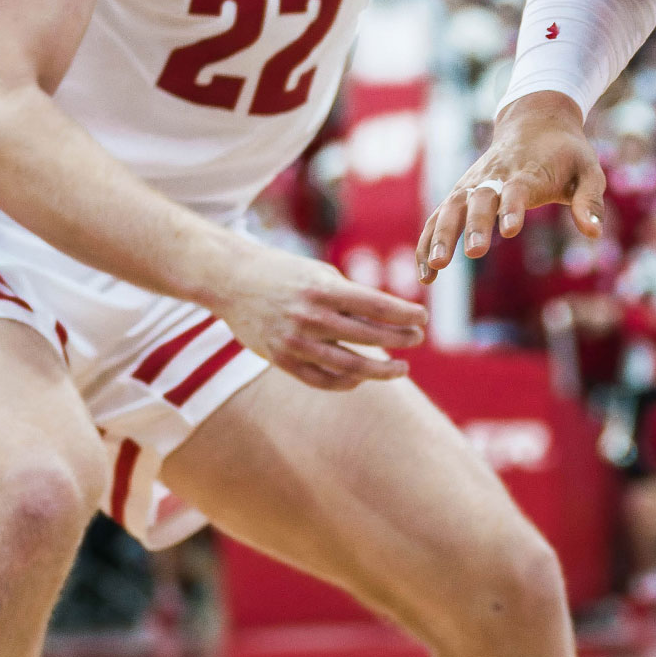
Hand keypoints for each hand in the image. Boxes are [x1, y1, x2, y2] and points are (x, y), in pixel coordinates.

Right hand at [209, 244, 426, 391]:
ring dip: (381, 371)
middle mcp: (310, 317)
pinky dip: (346, 383)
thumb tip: (390, 320)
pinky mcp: (282, 359)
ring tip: (400, 369)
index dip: (404, 314)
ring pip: (350, 367)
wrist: (232, 281)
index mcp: (323, 289)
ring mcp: (295, 341)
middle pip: (369, 337)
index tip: (423, 318)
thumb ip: (350, 297)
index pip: (376, 306)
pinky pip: (322, 380)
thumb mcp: (320, 273)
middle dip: (400, 339)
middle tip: (417, 339)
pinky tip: (361, 379)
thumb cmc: (284, 273)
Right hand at [417, 95, 607, 277]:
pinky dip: (428, 241)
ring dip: (442, 236)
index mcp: (528, 172)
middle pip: (479, 198)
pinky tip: (427, 274)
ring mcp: (474, 183)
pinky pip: (440, 215)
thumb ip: (590, 201)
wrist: (536, 121)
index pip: (517, 189)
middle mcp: (495, 176)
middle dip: (474, 225)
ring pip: (451, 207)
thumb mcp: (589, 171)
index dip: (512, 207)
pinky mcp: (461, 191)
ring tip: (435, 269)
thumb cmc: (566, 153)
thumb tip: (594, 234)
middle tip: (473, 253)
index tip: (510, 230)